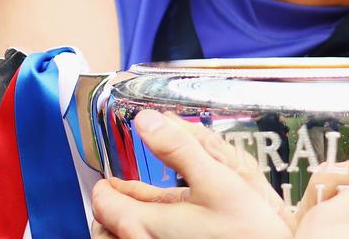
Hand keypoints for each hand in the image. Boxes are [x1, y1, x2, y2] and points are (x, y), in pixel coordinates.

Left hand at [90, 110, 292, 238]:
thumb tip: (147, 121)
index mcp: (142, 223)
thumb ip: (179, 149)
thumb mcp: (219, 180)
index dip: (107, 186)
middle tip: (121, 196)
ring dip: (121, 228)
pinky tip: (161, 230)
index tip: (113, 179)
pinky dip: (138, 237)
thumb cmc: (245, 232)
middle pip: (105, 227)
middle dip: (112, 209)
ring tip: (135, 218)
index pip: (103, 202)